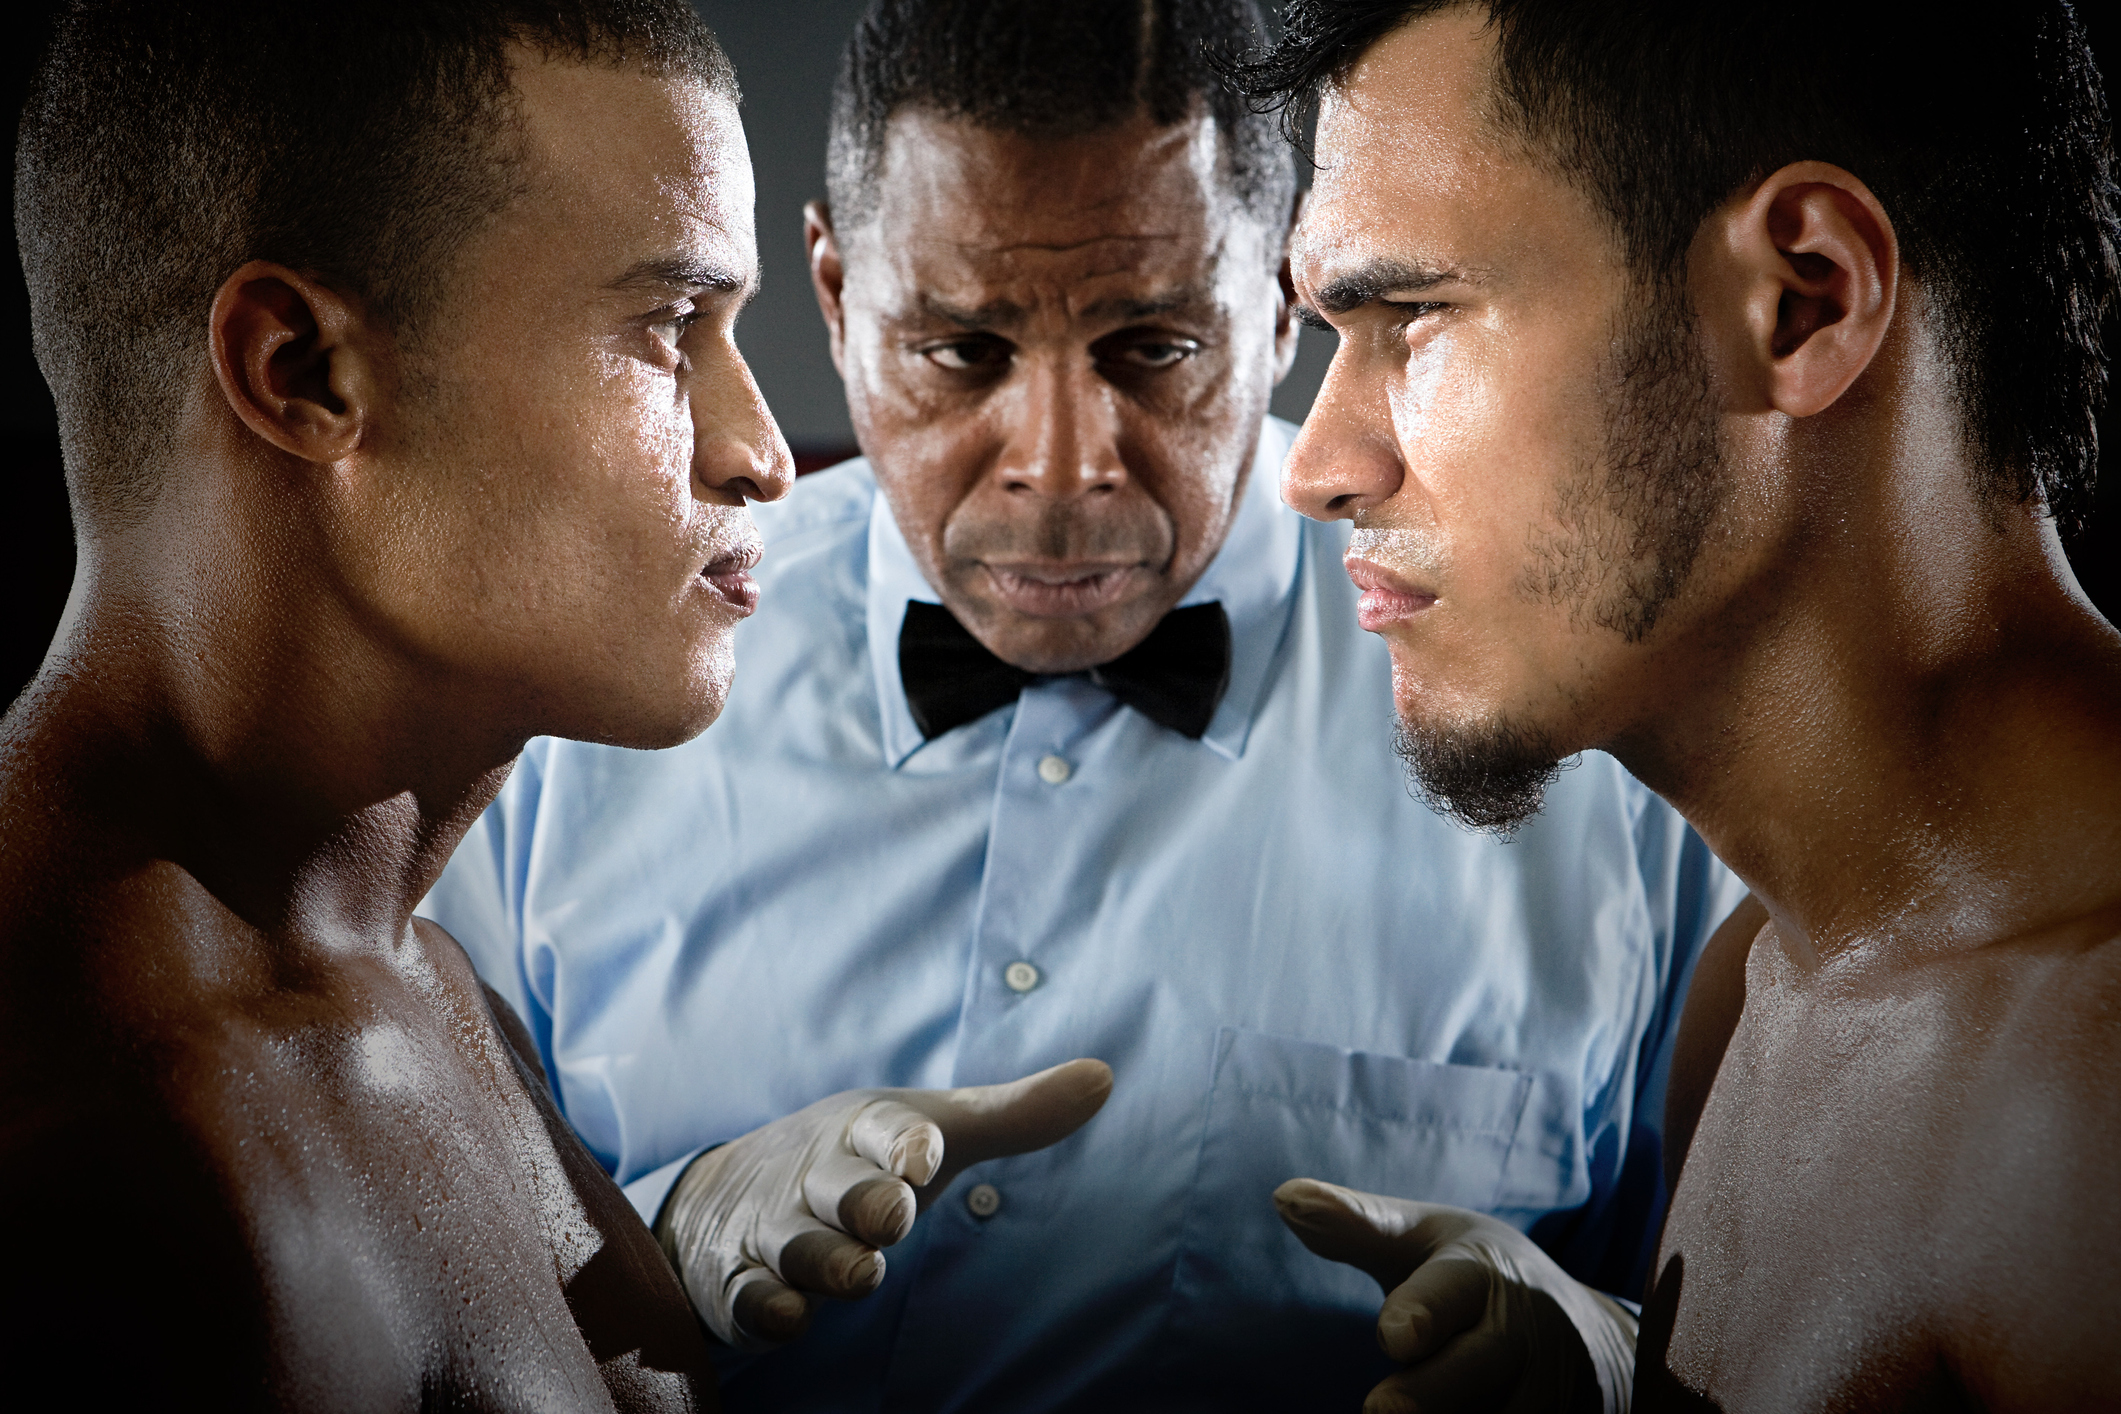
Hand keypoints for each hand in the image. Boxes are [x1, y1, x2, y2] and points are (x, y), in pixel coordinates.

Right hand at [656, 1058, 1111, 1348]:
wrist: (728, 1192)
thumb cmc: (863, 1159)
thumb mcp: (935, 1131)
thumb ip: (1017, 1114)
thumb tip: (1105, 1077)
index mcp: (866, 1133)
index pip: (886, 1128)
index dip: (906, 1143)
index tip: (926, 1155)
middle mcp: (818, 1179)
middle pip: (842, 1191)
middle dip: (866, 1203)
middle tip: (892, 1216)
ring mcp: (776, 1231)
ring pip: (798, 1248)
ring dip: (827, 1261)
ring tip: (860, 1273)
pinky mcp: (743, 1285)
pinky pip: (751, 1301)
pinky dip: (767, 1308)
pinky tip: (790, 1315)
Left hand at [1274, 1179, 1635, 1413]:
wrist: (1584, 1337)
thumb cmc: (1474, 1276)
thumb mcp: (1425, 1239)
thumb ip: (1359, 1225)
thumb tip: (1283, 1197)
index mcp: (1479, 1273)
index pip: (1449, 1293)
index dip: (1424, 1313)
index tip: (1398, 1334)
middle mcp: (1516, 1336)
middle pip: (1472, 1372)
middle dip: (1426, 1394)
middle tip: (1382, 1407)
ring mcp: (1541, 1393)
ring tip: (1398, 1413)